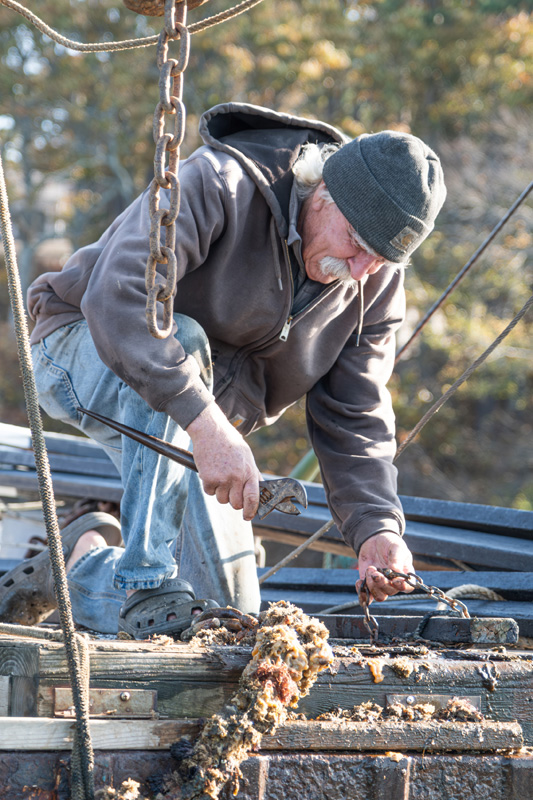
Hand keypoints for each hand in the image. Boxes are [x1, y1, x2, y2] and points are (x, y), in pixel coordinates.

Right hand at [186, 404, 261, 520]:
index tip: (248, 516)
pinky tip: (211, 472)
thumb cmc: (231, 443)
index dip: (251, 511)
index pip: (253, 498)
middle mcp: (237, 477)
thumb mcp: (247, 457)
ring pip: (222, 499)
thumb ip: (253, 475)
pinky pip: (209, 492)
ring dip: (220, 492)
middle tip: (231, 491)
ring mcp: (222, 478)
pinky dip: (209, 486)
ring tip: (220, 476)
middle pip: (236, 504)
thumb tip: (262, 492)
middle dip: (234, 501)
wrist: (211, 431)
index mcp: (249, 472)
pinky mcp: (208, 478)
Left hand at [355, 531, 414, 603]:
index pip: (408, 587)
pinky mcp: (369, 584)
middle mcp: (394, 583)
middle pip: (390, 592)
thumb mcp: (396, 547)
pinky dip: (361, 593)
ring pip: (379, 596)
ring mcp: (381, 584)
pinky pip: (366, 596)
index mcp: (405, 575)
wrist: (375, 540)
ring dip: (372, 586)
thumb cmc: (390, 543)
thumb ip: (397, 559)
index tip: (395, 581)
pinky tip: (359, 582)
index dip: (402, 587)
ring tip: (369, 570)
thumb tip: (395, 571)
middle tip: (375, 570)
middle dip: (381, 583)